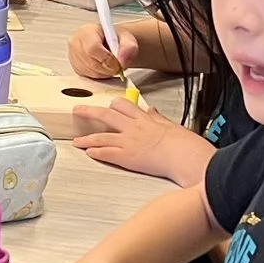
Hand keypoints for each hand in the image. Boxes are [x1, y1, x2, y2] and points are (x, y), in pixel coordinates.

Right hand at [67, 20, 135, 80]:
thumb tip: (122, 61)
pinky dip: (99, 76)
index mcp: (87, 31)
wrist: (111, 43)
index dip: (107, 59)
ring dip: (104, 73)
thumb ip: (129, 48)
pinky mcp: (75, 67)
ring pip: (90, 71)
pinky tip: (104, 68)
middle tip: (118, 67)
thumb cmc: (116, 39)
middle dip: (107, 68)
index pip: (93, 48)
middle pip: (90, 61)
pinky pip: (88, 76)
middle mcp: (76, 42)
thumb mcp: (127, 39)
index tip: (118, 63)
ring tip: (112, 65)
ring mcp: (73, 55)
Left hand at [71, 97, 213, 186]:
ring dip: (86, 138)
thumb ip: (159, 118)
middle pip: (107, 115)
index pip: (125, 106)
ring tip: (76, 140)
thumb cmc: (185, 144)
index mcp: (146, 120)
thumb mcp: (172, 125)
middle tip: (79, 110)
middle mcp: (135, 128)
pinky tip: (88, 152)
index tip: (107, 106)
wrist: (186, 156)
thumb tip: (153, 111)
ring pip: (102, 135)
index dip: (113, 105)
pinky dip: (96, 152)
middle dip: (90, 112)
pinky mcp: (127, 157)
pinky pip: (107, 153)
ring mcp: (129, 142)